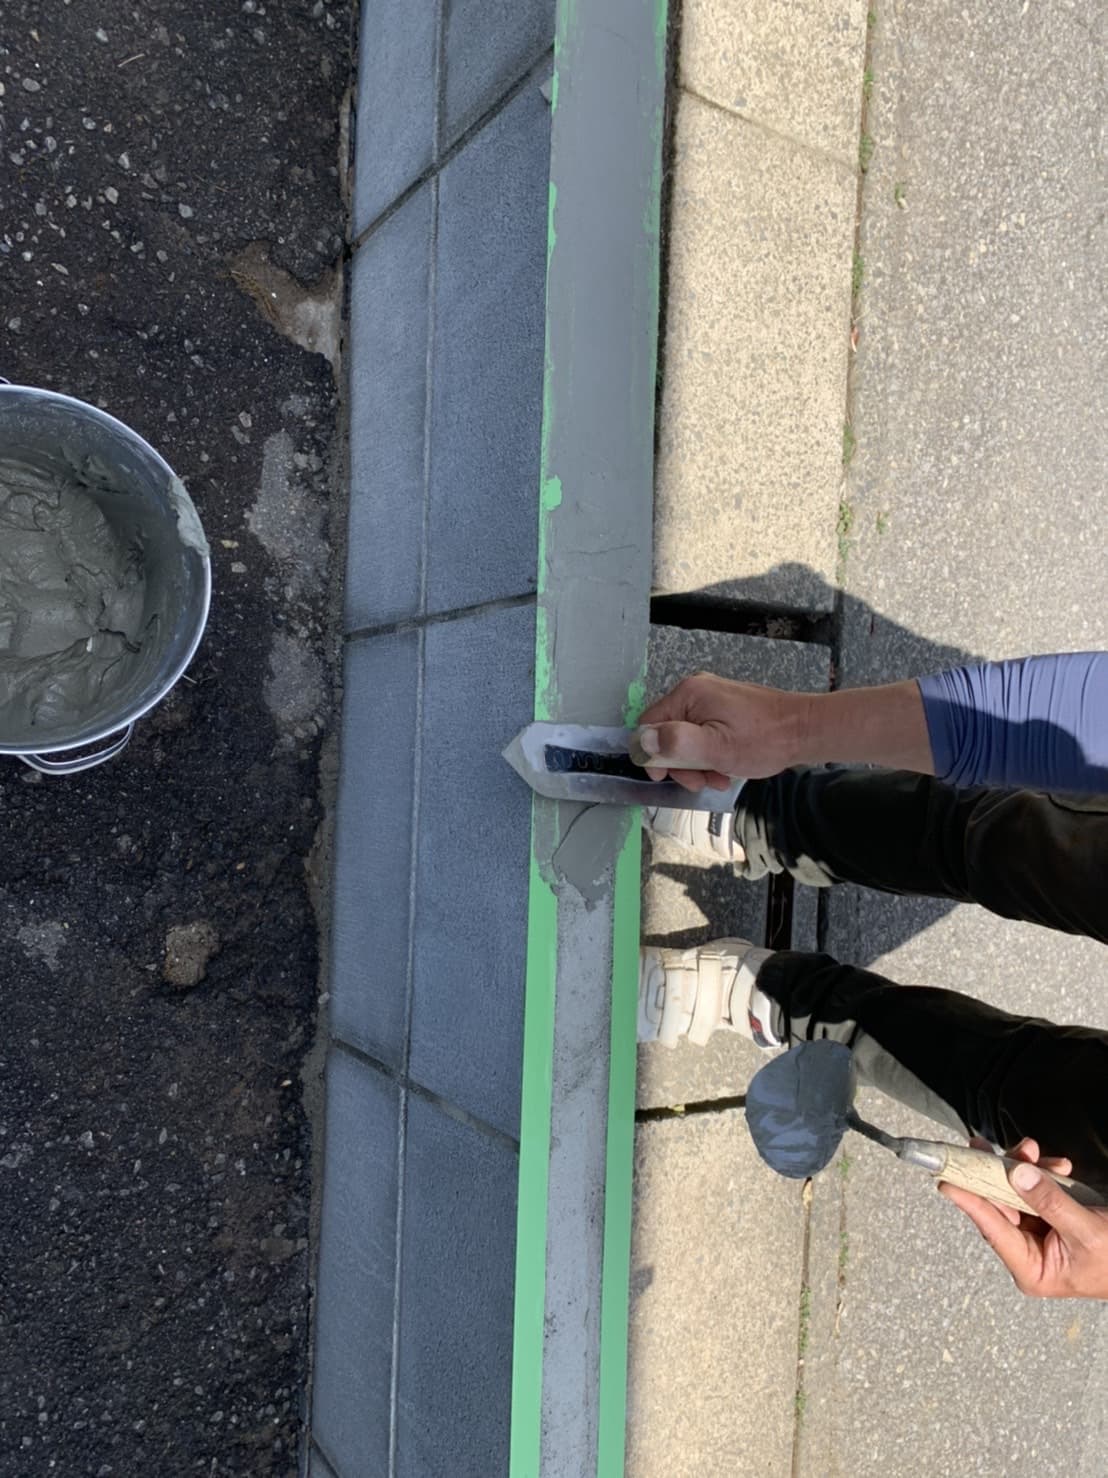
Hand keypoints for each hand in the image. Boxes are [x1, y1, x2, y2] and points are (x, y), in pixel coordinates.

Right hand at [632, 674, 806, 792]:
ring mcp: (712, 698)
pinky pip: (704, 733)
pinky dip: (711, 754)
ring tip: (720, 777)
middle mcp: (696, 691)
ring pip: (687, 737)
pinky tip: (727, 768)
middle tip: (702, 782)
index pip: (648, 725)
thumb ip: (676, 743)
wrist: (805, 730)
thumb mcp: (716, 748)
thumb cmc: (764, 740)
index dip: (653, 755)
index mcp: (689, 694)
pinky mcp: (724, 708)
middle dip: (682, 763)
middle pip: (668, 733)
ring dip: (698, 763)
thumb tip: (641, 742)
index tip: (668, 778)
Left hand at [939, 1137, 1107, 1298]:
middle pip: (998, 1206)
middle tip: (983, 1145)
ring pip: (1014, 1193)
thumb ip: (1051, 1202)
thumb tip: (1018, 1175)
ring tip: (1034, 1150)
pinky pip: (1035, 1191)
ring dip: (1022, 1168)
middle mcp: (1028, 1253)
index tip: (945, 1179)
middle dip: (997, 1173)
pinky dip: (1043, 1175)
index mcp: (1031, 1269)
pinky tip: (1059, 1167)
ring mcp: (1038, 1236)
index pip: (991, 1229)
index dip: (968, 1201)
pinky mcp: (1050, 1219)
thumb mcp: (1086, 1231)